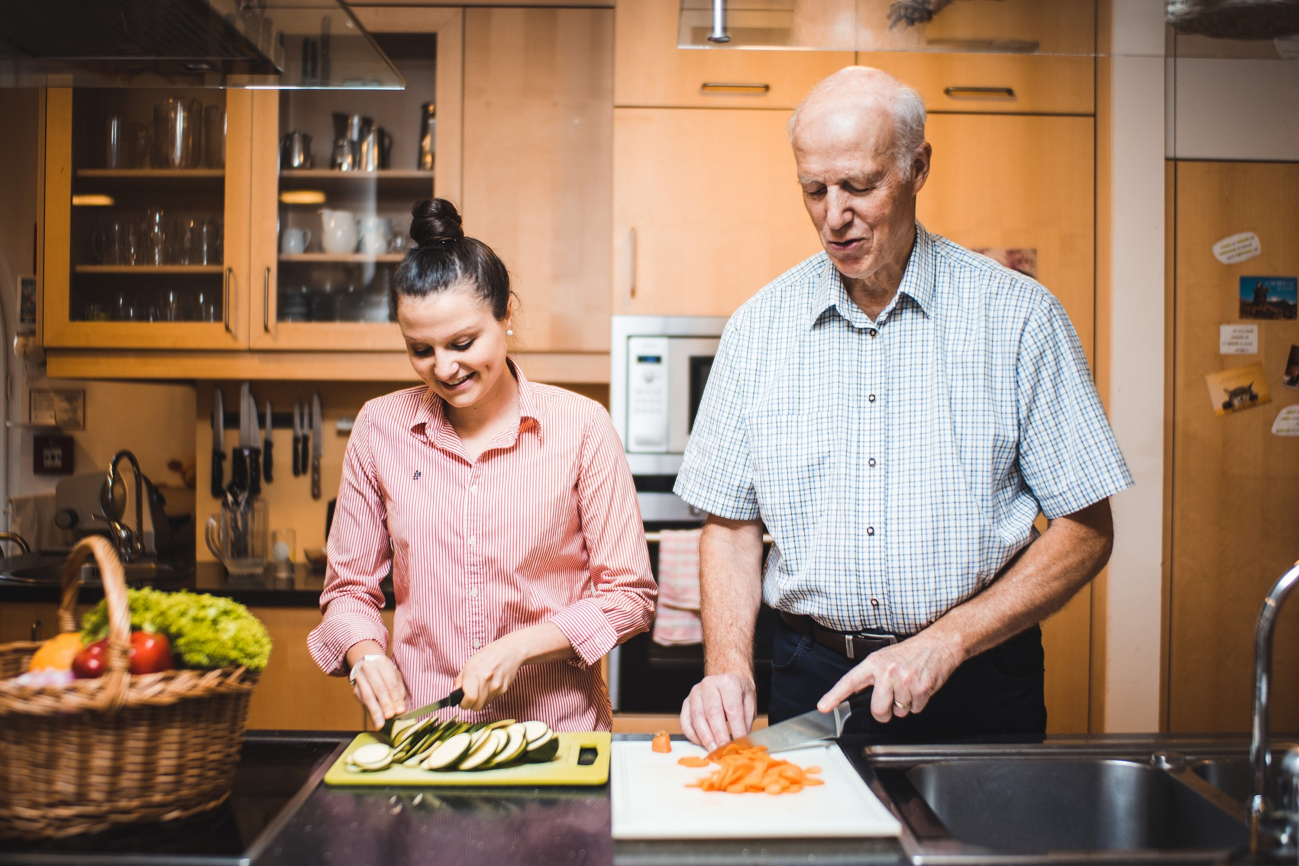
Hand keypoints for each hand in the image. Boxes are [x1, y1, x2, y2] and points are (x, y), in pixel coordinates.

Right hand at [348, 649, 406, 727]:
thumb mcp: (394, 675)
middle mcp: (369, 669)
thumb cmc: (383, 670)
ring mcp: (360, 679)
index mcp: (382, 663)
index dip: (396, 698)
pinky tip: (375, 720)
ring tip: (380, 723)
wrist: (365, 661)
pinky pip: (363, 702)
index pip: (391, 683)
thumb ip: (398, 691)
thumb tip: (400, 709)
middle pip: (379, 689)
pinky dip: (370, 712)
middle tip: (390, 716)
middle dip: (385, 704)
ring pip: (368, 696)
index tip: (400, 710)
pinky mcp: (355, 689)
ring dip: (375, 711)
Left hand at [455, 634, 526, 711]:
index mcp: (473, 672)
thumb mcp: (469, 664)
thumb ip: (460, 680)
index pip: (469, 699)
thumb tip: (456, 695)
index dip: (464, 703)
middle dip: (472, 704)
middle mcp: (486, 680)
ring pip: (484, 704)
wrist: (509, 651)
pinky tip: (490, 685)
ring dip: (481, 700)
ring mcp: (496, 686)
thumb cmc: (487, 656)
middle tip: (471, 696)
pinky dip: (489, 696)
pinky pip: (493, 699)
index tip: (462, 701)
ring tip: (482, 687)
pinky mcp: (504, 689)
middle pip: (476, 706)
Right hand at [680, 672, 755, 750]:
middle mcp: (709, 685)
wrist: (725, 677)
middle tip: (724, 749)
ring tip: (713, 750)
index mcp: (728, 682)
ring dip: (705, 737)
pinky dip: (693, 735)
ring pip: (697, 718)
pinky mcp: (686, 702)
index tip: (739, 743)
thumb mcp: (749, 701)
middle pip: (712, 713)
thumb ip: (746, 720)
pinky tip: (702, 743)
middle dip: (719, 735)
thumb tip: (742, 740)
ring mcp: (695, 693)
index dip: (736, 728)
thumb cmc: (738, 691)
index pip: (732, 709)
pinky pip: (685, 722)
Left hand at [817, 632, 961, 722]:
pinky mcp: (921, 689)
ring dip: (904, 705)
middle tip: (889, 703)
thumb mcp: (885, 658)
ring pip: (898, 712)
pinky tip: (919, 688)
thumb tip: (855, 693)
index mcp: (874, 663)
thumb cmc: (911, 652)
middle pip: (878, 710)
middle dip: (884, 713)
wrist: (938, 644)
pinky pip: (915, 710)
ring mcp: (905, 682)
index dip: (834, 696)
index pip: (849, 681)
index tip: (824, 706)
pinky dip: (917, 703)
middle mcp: (888, 672)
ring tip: (909, 686)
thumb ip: (871, 676)